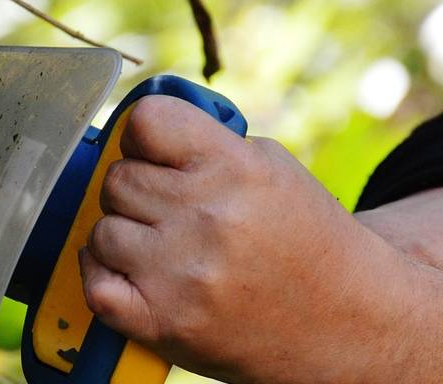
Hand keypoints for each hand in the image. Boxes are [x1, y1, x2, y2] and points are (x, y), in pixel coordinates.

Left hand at [79, 96, 442, 382]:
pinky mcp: (164, 323)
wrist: (347, 323)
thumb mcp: (272, 168)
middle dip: (137, 190)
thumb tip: (134, 130)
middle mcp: (207, 218)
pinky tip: (132, 274)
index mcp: (236, 169)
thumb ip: (207, 143)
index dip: (141, 135)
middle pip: (117, 178)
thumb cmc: (305, 240)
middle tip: (169, 210)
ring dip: (123, 236)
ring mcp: (182, 274)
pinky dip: (103, 277)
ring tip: (164, 248)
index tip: (153, 152)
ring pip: (102, 230)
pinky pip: (95, 284)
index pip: (145, 120)